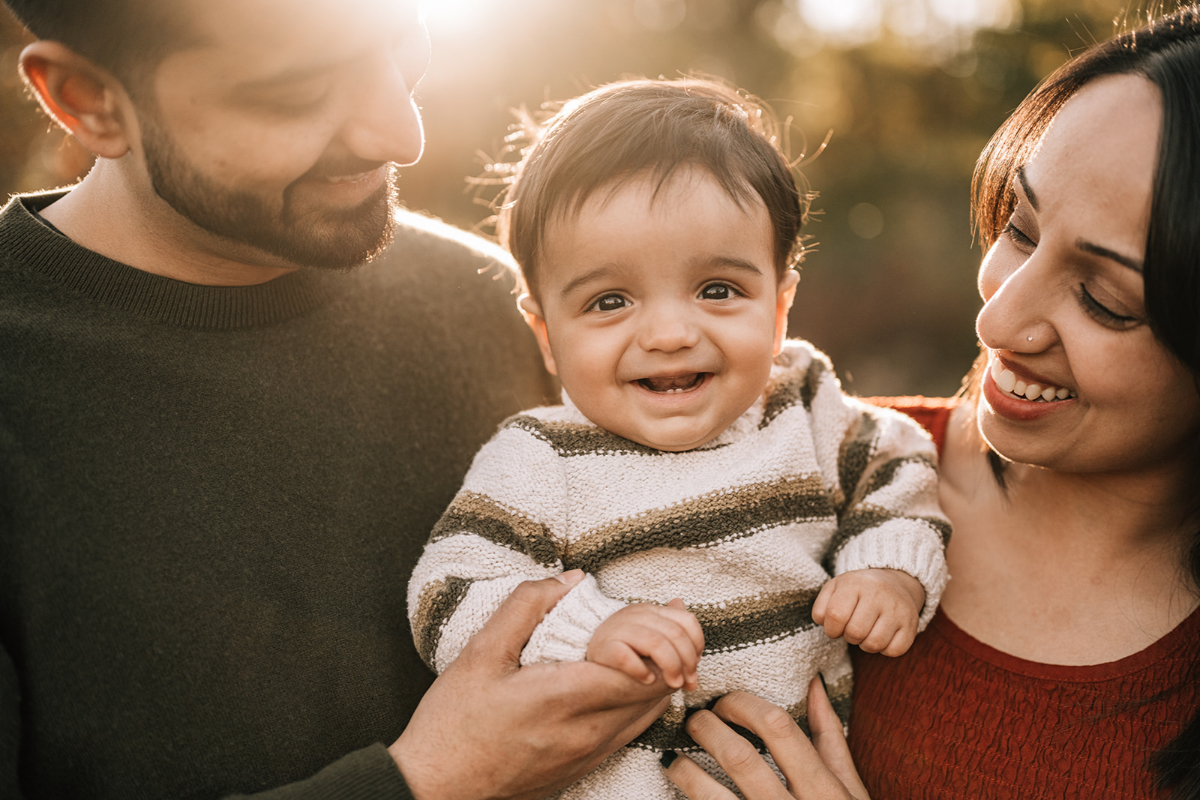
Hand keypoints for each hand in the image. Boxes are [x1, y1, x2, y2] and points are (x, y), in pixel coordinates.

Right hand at [391, 570, 673, 799]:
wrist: (437, 787)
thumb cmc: (454, 723)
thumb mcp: (481, 653)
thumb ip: (527, 606)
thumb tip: (573, 580)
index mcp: (566, 699)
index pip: (644, 668)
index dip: (662, 636)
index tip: (661, 608)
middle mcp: (588, 733)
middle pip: (658, 690)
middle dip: (670, 649)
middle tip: (670, 617)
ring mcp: (590, 754)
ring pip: (651, 712)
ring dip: (663, 674)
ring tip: (662, 638)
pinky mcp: (586, 766)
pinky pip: (632, 729)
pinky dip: (643, 698)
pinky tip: (634, 674)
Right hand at [586, 599, 703, 690]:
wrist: (592, 666)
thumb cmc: (631, 656)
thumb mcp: (656, 645)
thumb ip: (677, 644)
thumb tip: (698, 654)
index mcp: (653, 611)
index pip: (687, 620)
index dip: (697, 645)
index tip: (695, 667)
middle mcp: (637, 614)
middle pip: (675, 633)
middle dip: (687, 662)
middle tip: (688, 683)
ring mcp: (619, 628)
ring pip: (656, 643)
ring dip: (671, 667)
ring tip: (674, 685)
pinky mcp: (603, 646)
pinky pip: (626, 656)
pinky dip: (640, 670)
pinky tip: (647, 680)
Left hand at [664, 680, 869, 799]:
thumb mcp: (849, 787)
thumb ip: (829, 736)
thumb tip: (813, 683)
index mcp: (824, 789)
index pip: (779, 727)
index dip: (744, 705)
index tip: (724, 702)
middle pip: (739, 756)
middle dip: (708, 729)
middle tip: (694, 720)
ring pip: (713, 795)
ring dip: (687, 769)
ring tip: (675, 755)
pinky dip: (690, 794)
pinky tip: (679, 783)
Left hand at [812, 568, 923, 655]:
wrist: (894, 582)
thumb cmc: (858, 590)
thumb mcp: (835, 588)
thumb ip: (821, 606)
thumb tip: (823, 623)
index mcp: (855, 583)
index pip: (836, 615)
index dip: (831, 629)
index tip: (835, 627)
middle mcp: (879, 594)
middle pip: (855, 632)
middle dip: (849, 636)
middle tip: (852, 628)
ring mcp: (898, 609)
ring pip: (874, 644)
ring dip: (865, 644)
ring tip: (866, 632)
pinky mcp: (911, 624)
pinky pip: (894, 651)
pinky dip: (884, 649)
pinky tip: (882, 636)